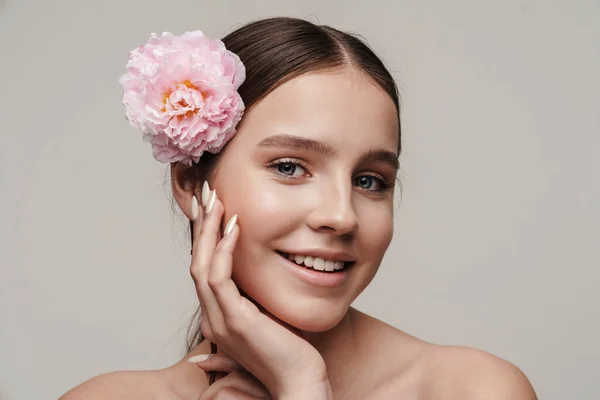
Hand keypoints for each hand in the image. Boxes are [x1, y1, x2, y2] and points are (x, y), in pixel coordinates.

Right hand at [189, 185, 331, 398]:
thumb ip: (254, 302)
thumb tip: (252, 287)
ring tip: (216, 200)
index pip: (204, 267)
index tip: (213, 207)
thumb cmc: (288, 353)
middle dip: (202, 225)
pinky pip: (220, 278)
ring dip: (209, 230)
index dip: (206, 236)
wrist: (298, 383)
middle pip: (197, 261)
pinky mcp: (235, 321)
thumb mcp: (267, 319)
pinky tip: (235, 226)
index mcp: (218, 315)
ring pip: (203, 265)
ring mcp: (220, 320)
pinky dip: (224, 249)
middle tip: (206, 193)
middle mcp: (213, 316)